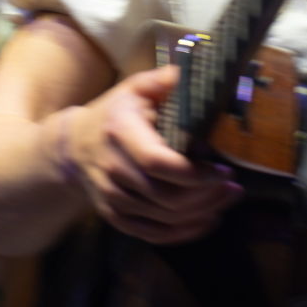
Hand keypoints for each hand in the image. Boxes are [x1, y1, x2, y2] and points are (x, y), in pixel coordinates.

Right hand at [59, 66, 241, 244]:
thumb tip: (195, 73)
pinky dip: (184, 232)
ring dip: (202, 212)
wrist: (74, 146)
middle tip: (233, 185)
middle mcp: (113, 169)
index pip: (157, 162)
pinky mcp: (116, 216)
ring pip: (164, 218)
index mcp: (121, 133)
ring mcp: (112, 197)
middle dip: (206, 194)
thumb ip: (165, 80)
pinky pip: (153, 234)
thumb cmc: (113, 114)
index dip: (193, 173)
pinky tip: (207, 219)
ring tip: (228, 197)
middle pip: (166, 196)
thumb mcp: (135, 88)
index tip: (221, 170)